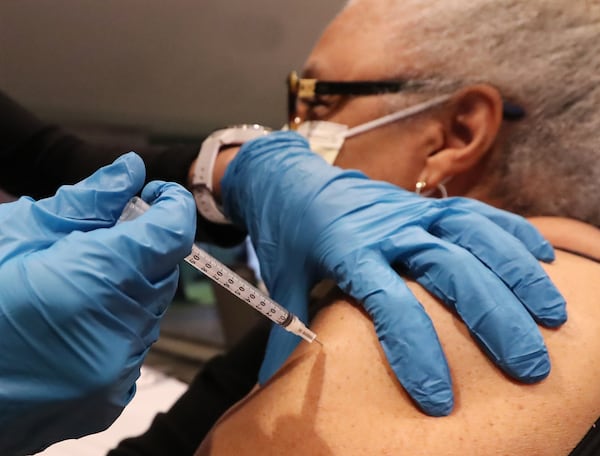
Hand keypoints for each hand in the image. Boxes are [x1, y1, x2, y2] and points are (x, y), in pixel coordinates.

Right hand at [0, 153, 195, 454]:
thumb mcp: (16, 235)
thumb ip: (86, 203)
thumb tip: (130, 170)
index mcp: (95, 285)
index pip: (172, 234)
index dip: (171, 206)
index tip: (156, 195)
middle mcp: (117, 337)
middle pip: (161, 272)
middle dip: (140, 249)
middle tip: (97, 240)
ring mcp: (113, 376)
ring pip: (148, 310)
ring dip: (124, 290)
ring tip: (70, 289)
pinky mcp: (106, 402)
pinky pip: (132, 346)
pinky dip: (113, 327)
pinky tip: (70, 325)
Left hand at [222, 131, 565, 416]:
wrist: (292, 182)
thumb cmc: (290, 237)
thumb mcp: (283, 283)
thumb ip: (289, 332)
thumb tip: (274, 386)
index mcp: (348, 251)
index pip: (390, 304)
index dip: (416, 351)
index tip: (438, 398)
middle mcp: (387, 228)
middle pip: (449, 269)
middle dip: (492, 318)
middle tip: (527, 365)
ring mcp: (411, 211)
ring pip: (474, 235)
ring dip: (517, 273)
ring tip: (552, 315)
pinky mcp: (425, 202)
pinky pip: (477, 212)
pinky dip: (512, 233)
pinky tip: (542, 258)